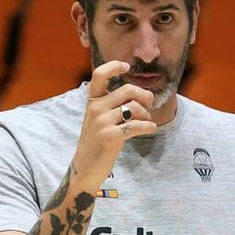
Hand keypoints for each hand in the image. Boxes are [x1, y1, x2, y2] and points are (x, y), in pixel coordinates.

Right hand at [73, 61, 156, 188]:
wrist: (85, 169)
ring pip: (134, 108)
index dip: (114, 66)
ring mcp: (102, 123)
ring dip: (146, 114)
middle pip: (128, 90)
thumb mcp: (98, 120)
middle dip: (144, 95)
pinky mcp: (110, 137)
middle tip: (149, 104)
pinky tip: (150, 129)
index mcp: (92, 102)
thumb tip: (142, 94)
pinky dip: (148, 126)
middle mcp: (95, 109)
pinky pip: (137, 125)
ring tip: (146, 122)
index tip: (126, 66)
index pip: (99, 75)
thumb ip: (112, 105)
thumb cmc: (96, 143)